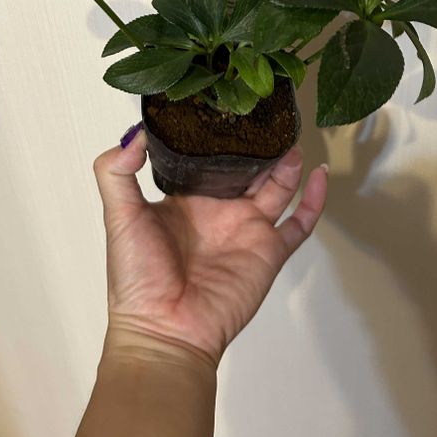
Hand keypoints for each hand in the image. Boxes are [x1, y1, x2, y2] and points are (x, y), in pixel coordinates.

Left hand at [93, 128, 328, 369]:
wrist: (165, 330)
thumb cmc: (138, 278)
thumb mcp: (120, 217)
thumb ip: (116, 173)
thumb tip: (135, 132)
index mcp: (186, 200)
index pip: (206, 159)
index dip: (216, 136)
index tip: (225, 106)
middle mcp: (219, 211)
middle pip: (247, 168)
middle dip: (258, 145)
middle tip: (268, 115)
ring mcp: (248, 230)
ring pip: (277, 187)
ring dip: (286, 163)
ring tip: (291, 135)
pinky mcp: (269, 251)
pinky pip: (300, 224)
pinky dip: (315, 201)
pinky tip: (321, 175)